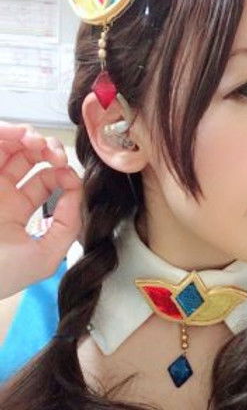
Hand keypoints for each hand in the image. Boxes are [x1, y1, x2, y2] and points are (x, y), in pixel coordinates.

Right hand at [0, 121, 82, 299]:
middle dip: (45, 148)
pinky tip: (19, 135)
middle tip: (53, 153)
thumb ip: (68, 226)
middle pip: (26, 157)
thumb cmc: (1, 275)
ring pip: (7, 147)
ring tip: (36, 141)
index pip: (45, 181)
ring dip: (25, 136)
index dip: (60, 172)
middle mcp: (1, 194)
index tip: (67, 173)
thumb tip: (77, 192)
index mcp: (19, 212)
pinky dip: (5, 134)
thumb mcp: (45, 257)